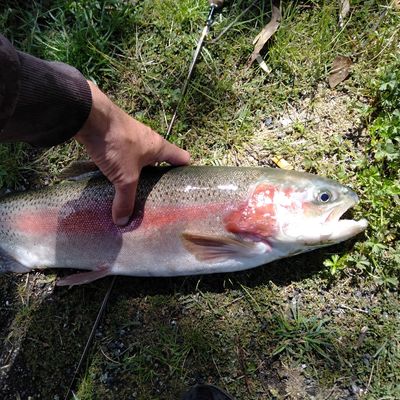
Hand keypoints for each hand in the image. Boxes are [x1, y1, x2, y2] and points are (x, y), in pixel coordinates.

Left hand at [74, 81, 189, 225]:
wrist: (89, 115)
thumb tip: (123, 222)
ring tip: (135, 189)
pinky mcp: (115, 135)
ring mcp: (131, 136)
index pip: (181, 158)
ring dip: (139, 171)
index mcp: (159, 147)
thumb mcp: (124, 177)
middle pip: (161, 159)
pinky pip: (124, 154)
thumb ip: (125, 200)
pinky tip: (113, 177)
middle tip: (157, 195)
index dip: (185, 171)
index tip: (183, 187)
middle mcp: (149, 140)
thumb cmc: (117, 144)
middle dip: (159, 176)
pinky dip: (122, 166)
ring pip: (141, 157)